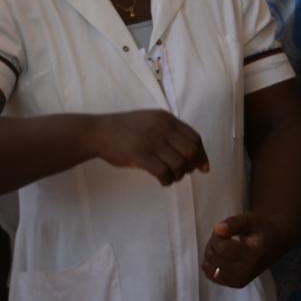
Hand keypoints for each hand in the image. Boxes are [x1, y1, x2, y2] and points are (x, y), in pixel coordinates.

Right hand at [86, 110, 209, 185]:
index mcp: (166, 118)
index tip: (203, 168)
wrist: (98, 131)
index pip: (195, 138)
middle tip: (184, 173)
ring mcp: (151, 140)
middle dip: (192, 166)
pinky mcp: (140, 154)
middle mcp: (161, 127)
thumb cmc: (125, 130)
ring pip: (179, 164)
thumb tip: (192, 153)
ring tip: (170, 177)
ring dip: (178, 175)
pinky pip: (164, 172)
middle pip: (191, 152)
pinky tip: (162, 181)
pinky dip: (167, 180)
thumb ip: (169, 132)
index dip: (202, 155)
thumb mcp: (150, 122)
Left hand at [202, 213, 290, 287]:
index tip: (225, 229)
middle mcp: (247, 272)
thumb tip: (217, 229)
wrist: (275, 242)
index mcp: (253, 255)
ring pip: (209, 267)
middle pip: (213, 258)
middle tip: (226, 236)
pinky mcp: (235, 284)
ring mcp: (240, 281)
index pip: (222, 249)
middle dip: (213, 243)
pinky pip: (211, 276)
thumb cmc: (261, 229)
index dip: (217, 236)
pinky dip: (212, 264)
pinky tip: (223, 256)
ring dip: (211, 254)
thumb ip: (234, 223)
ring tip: (225, 246)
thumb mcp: (250, 220)